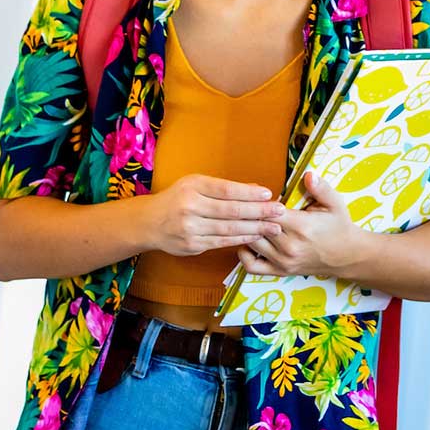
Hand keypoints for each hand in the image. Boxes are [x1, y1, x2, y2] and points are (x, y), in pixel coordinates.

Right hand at [140, 174, 283, 255]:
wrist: (149, 222)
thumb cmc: (178, 198)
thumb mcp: (196, 184)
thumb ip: (223, 188)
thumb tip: (256, 190)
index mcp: (192, 187)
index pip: (226, 190)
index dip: (249, 193)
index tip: (269, 195)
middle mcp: (190, 206)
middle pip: (231, 210)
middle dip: (259, 212)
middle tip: (279, 211)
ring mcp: (190, 228)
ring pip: (229, 229)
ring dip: (255, 228)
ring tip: (274, 227)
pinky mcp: (192, 245)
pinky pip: (222, 242)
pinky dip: (241, 239)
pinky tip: (256, 236)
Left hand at [238, 172, 369, 278]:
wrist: (348, 256)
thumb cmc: (339, 227)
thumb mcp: (335, 204)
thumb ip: (321, 188)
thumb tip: (308, 174)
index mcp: (301, 226)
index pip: (268, 211)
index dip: (259, 201)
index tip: (257, 193)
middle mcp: (289, 246)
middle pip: (256, 226)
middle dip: (249, 213)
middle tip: (244, 203)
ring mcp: (283, 261)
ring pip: (251, 243)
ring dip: (246, 230)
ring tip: (246, 219)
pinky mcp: (280, 271)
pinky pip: (252, 266)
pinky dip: (244, 254)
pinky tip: (247, 241)